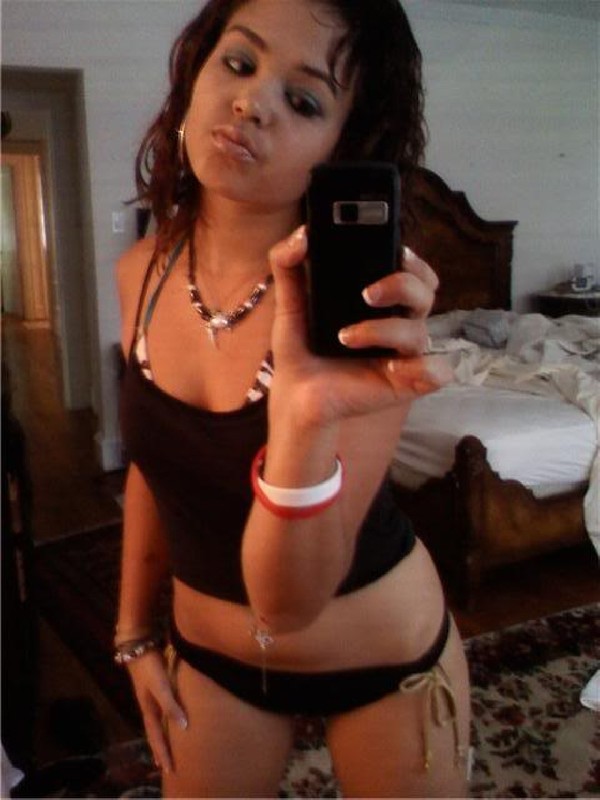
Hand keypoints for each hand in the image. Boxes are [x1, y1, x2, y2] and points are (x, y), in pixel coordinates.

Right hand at [126, 650, 187, 772]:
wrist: (137, 646)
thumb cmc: (150, 667)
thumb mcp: (161, 686)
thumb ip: (171, 705)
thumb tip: (183, 727)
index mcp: (149, 709)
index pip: (156, 737)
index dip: (162, 753)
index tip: (168, 770)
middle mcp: (148, 705)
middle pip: (155, 733)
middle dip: (160, 749)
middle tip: (166, 766)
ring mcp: (149, 696)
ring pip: (156, 722)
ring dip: (161, 736)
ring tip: (166, 748)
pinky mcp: (153, 686)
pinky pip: (160, 710)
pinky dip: (165, 720)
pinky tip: (169, 718)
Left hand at [267, 226, 451, 425]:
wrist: (295, 395)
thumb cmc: (301, 348)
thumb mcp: (290, 303)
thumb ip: (288, 265)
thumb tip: (301, 235)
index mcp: (380, 299)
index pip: (412, 271)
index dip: (412, 259)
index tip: (396, 251)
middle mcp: (397, 321)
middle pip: (425, 293)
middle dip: (403, 285)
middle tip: (368, 294)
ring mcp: (403, 353)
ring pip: (420, 331)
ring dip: (384, 330)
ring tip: (346, 338)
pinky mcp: (406, 382)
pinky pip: (437, 372)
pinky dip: (425, 368)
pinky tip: (391, 367)